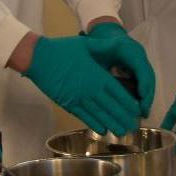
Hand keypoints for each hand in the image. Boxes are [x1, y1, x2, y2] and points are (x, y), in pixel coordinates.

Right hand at [24, 35, 141, 135]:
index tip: (137, 110)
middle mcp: (90, 90)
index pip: (118, 93)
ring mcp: (78, 99)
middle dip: (123, 117)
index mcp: (97, 75)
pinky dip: (94, 124)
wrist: (38, 58)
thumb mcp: (86, 44)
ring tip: (122, 132)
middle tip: (133, 126)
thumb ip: (104, 48)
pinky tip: (103, 130)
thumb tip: (119, 44)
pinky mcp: (67, 104)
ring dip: (112, 124)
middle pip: (111, 107)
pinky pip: (84, 117)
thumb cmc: (62, 49)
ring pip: (99, 115)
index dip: (129, 103)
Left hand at [86, 22, 155, 116]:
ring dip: (147, 97)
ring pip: (148, 81)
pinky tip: (139, 108)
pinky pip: (144, 82)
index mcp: (130, 49)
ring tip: (143, 113)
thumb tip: (103, 77)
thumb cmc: (100, 42)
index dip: (143, 81)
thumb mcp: (98, 49)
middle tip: (144, 111)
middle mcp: (139, 55)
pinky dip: (143, 95)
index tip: (141, 96)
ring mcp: (140, 61)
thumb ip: (101, 60)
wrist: (105, 34)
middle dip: (147, 94)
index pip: (141, 66)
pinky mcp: (138, 68)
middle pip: (148, 76)